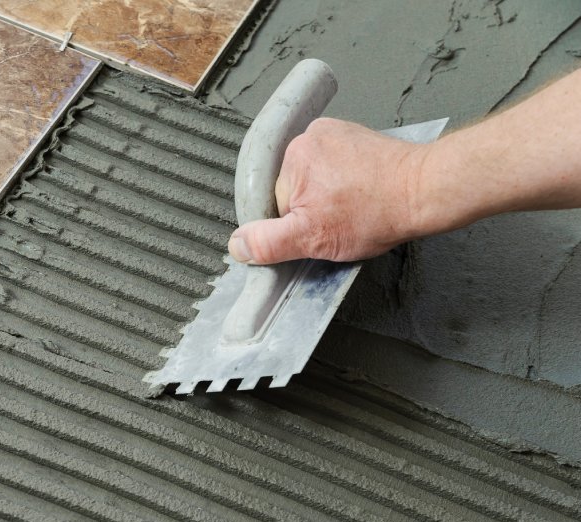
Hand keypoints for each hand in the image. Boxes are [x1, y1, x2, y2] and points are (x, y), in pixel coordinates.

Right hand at [227, 118, 433, 264]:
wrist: (426, 191)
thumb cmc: (377, 211)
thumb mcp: (313, 238)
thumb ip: (269, 242)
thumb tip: (238, 245)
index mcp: (292, 157)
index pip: (276, 204)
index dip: (295, 225)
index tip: (321, 229)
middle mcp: (310, 137)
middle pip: (293, 189)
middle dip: (312, 210)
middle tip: (341, 220)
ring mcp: (334, 134)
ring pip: (314, 180)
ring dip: (328, 198)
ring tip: (354, 207)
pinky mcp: (354, 137)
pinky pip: (333, 167)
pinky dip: (343, 184)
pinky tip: (360, 195)